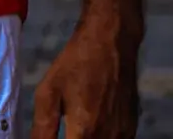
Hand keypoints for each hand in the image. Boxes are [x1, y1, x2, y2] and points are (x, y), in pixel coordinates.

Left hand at [32, 17, 139, 138]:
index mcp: (84, 131)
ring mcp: (123, 135)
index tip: (50, 135)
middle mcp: (107, 137)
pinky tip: (89, 124)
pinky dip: (99, 137)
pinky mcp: (131, 129)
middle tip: (62, 129)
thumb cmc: (75, 65)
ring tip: (71, 126)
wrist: (111, 45)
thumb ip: (42, 126)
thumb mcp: (48, 92)